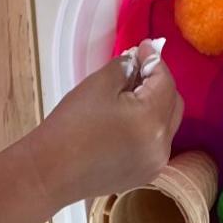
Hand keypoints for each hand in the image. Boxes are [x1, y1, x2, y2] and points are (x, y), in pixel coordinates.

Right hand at [29, 58, 184, 207]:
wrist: (50, 172)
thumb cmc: (72, 124)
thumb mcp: (99, 84)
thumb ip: (127, 66)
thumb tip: (141, 58)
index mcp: (151, 120)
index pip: (165, 82)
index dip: (155, 61)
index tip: (143, 47)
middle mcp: (161, 145)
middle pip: (173, 103)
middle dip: (159, 83)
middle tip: (137, 69)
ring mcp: (155, 163)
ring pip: (167, 124)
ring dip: (156, 104)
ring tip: (130, 94)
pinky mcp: (145, 175)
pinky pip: (156, 142)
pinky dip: (149, 126)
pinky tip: (127, 119)